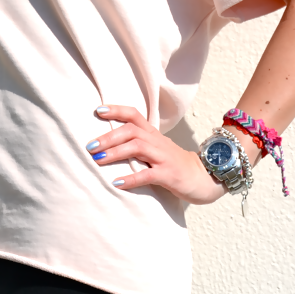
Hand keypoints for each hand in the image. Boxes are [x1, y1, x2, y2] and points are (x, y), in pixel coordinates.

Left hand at [86, 104, 225, 204]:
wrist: (204, 177)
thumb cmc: (174, 164)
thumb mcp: (156, 149)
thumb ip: (138, 143)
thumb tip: (108, 143)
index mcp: (153, 134)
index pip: (134, 115)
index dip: (116, 110)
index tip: (98, 111)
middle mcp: (157, 142)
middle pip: (131, 130)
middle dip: (108, 137)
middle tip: (90, 146)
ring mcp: (164, 157)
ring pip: (137, 147)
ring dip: (115, 153)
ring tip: (98, 160)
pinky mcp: (169, 175)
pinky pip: (148, 174)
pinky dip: (131, 178)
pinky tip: (116, 182)